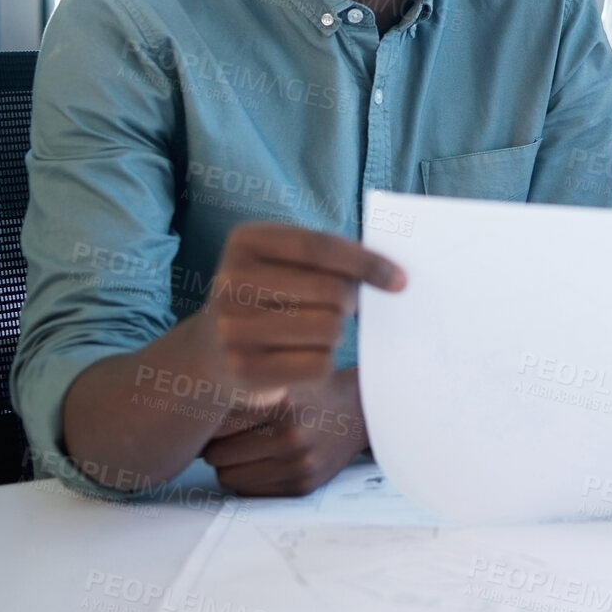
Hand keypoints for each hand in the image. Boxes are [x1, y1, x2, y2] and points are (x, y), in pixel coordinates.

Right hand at [199, 222, 405, 402]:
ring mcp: (232, 328)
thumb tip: (394, 275)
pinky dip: (322, 360)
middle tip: (339, 307)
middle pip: (332, 291)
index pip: (321, 247)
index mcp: (245, 241)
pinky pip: (319, 364)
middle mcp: (231, 282)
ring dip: (335, 331)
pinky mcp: (244, 370)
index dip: (367, 263)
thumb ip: (331, 257)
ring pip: (330, 328)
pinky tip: (301, 356)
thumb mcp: (286, 262)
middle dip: (349, 301)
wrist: (210, 351)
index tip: (400, 279)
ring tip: (312, 329)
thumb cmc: (269, 296)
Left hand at [202, 367, 367, 495]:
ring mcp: (298, 463)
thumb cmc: (308, 390)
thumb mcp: (278, 375)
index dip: (208, 418)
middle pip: (215, 453)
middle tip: (231, 431)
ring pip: (227, 476)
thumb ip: (240, 388)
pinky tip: (262, 460)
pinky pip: (248, 491)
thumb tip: (188, 421)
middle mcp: (291, 432)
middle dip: (217, 443)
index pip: (214, 423)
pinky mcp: (302, 486)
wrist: (359, 410)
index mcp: (280, 399)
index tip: (212, 412)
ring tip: (246, 445)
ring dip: (229, 463)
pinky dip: (247, 477)